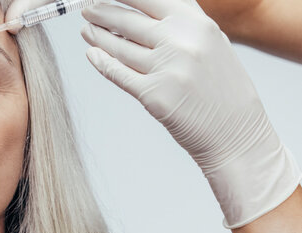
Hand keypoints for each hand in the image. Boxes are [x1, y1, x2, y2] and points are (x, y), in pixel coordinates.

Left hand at [3, 0, 300, 227]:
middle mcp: (181, 42)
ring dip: (97, 37)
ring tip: (86, 30)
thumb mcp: (212, 43)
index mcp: (197, 24)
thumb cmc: (221, 88)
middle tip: (87, 10)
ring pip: (119, 47)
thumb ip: (182, 23)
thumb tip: (142, 9)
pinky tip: (92, 54)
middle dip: (102, 13)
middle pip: (128, 21)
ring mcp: (166, 69)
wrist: (235, 131)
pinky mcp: (153, 95)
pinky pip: (118, 73)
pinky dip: (101, 62)